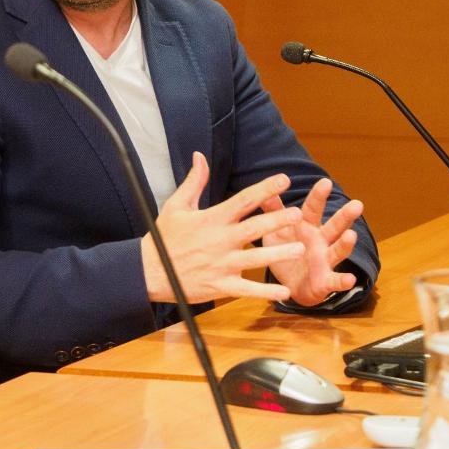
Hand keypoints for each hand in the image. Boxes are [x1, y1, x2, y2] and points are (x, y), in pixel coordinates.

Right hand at [141, 152, 305, 304]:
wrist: (149, 270)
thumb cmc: (164, 238)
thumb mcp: (176, 205)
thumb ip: (194, 181)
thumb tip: (200, 156)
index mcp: (212, 219)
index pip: (243, 200)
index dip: (264, 189)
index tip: (283, 180)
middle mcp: (219, 240)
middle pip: (253, 228)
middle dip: (276, 220)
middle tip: (297, 214)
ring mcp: (221, 264)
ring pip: (254, 259)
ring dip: (278, 254)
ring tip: (299, 248)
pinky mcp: (220, 286)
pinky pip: (246, 290)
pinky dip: (265, 291)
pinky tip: (284, 291)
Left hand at [260, 177, 362, 305]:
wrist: (288, 285)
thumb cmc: (284, 250)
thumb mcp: (276, 230)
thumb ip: (273, 210)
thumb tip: (265, 187)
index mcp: (307, 226)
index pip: (313, 208)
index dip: (318, 196)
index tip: (325, 181)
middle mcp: (321, 241)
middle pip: (334, 226)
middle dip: (345, 216)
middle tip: (357, 204)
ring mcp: (325, 260)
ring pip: (339, 250)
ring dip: (345, 244)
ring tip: (351, 235)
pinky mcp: (325, 281)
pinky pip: (335, 281)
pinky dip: (343, 281)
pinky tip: (350, 279)